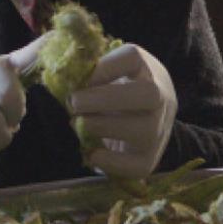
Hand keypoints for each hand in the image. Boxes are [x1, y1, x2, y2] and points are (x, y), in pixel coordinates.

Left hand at [69, 43, 176, 178]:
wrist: (144, 120)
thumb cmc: (117, 91)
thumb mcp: (108, 74)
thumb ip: (87, 72)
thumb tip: (60, 75)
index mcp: (146, 68)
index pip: (133, 58)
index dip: (103, 67)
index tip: (78, 77)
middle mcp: (162, 96)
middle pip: (148, 94)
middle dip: (106, 99)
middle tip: (73, 103)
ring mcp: (160, 129)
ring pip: (144, 129)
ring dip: (103, 127)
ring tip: (78, 125)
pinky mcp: (151, 158)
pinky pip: (138, 165)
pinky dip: (112, 162)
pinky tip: (91, 154)